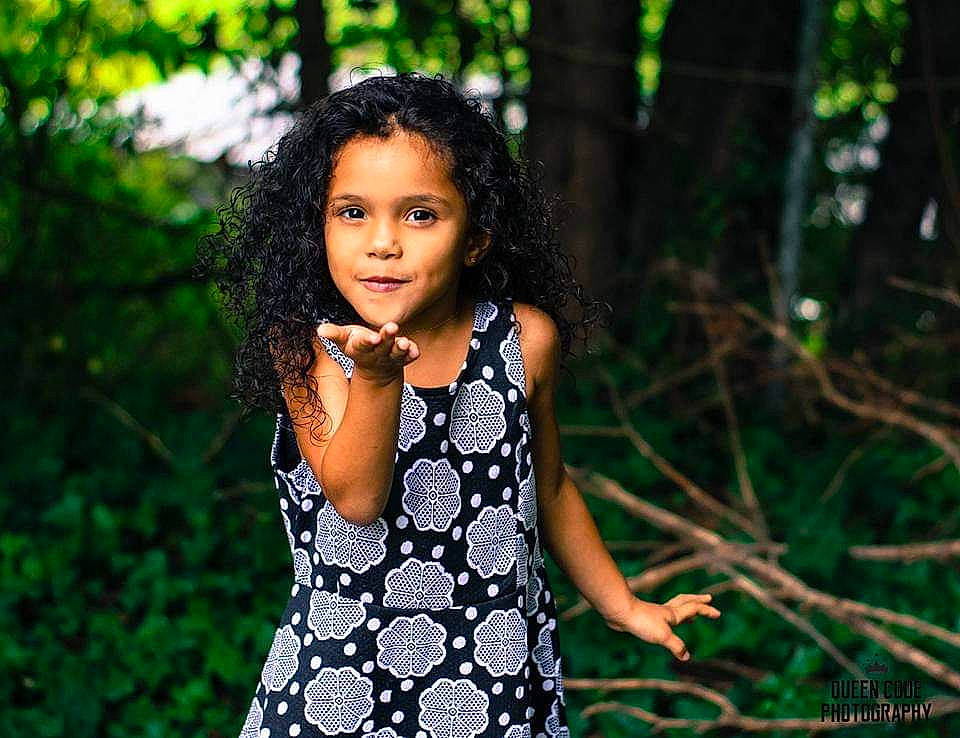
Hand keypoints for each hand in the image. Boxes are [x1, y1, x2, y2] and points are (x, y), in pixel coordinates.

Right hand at [316, 321, 419, 384]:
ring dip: (401, 348)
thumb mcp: (344, 340)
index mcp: (361, 348)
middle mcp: (377, 353)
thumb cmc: (359, 347)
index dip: (367, 341)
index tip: (372, 337)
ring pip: (397, 353)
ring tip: (405, 342)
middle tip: (391, 327)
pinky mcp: (403, 357)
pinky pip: (409, 356)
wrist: (375, 367)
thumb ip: (334, 334)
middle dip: (387, 337)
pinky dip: (412, 354)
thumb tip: (320, 330)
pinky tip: (415, 349)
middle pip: (382, 346)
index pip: (363, 344)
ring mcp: (391, 356)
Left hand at [603, 593, 720, 660]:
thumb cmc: (641, 621)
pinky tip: (665, 625)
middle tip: (708, 598)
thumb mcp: (663, 636)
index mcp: (673, 614)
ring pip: (674, 607)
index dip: (706, 611)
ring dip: (685, 608)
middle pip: (685, 601)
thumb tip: (687, 657)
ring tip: (691, 615)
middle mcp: (665, 611)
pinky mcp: (644, 618)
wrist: (619, 612)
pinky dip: (670, 618)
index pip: (694, 609)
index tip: (718, 614)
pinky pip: (663, 616)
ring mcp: (655, 614)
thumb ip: (677, 646)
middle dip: (698, 601)